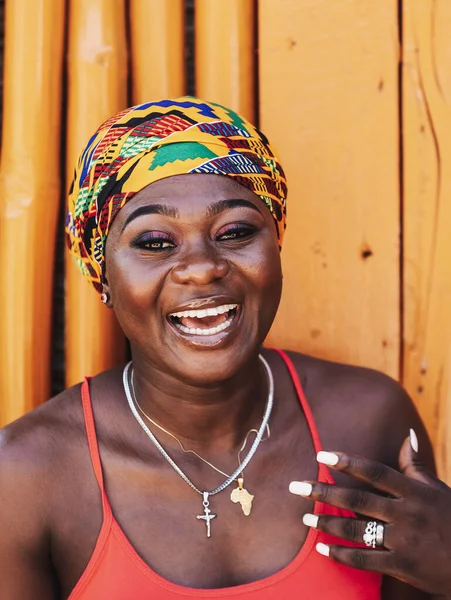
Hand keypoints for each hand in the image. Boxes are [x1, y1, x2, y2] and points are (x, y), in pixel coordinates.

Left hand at [289, 431, 450, 595]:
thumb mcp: (436, 488)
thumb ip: (415, 465)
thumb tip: (407, 435)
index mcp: (414, 491)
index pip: (374, 471)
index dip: (347, 462)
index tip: (322, 455)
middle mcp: (407, 514)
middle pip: (358, 500)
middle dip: (323, 492)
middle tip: (296, 487)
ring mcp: (404, 541)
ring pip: (357, 531)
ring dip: (328, 523)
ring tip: (305, 517)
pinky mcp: (403, 566)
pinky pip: (366, 560)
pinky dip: (341, 555)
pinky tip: (322, 549)